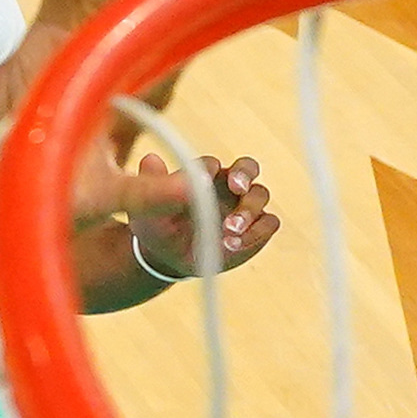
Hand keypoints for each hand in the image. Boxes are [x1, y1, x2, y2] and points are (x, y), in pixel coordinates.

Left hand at [78, 147, 280, 308]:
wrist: (169, 258)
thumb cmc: (159, 228)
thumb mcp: (148, 210)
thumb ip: (152, 184)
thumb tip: (150, 159)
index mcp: (202, 176)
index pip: (211, 164)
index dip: (211, 169)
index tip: (206, 178)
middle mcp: (228, 186)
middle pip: (248, 168)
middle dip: (244, 175)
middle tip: (238, 188)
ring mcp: (244, 207)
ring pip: (260, 195)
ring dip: (248, 212)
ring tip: (229, 232)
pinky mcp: (256, 229)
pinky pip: (268, 223)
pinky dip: (258, 232)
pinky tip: (236, 244)